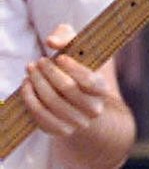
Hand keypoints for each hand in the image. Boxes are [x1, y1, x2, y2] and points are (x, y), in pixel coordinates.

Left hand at [21, 24, 111, 138]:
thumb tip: (52, 42)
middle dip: (49, 73)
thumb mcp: (77, 50)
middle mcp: (94, 109)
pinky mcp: (61, 131)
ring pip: (52, 102)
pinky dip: (30, 99)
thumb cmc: (75, 68)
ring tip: (30, 71)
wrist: (78, 104)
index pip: (89, 81)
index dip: (73, 69)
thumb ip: (67, 37)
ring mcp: (78, 122)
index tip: (58, 57)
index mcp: (102, 90)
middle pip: (68, 89)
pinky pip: (41, 116)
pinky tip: (26, 86)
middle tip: (38, 62)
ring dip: (37, 84)